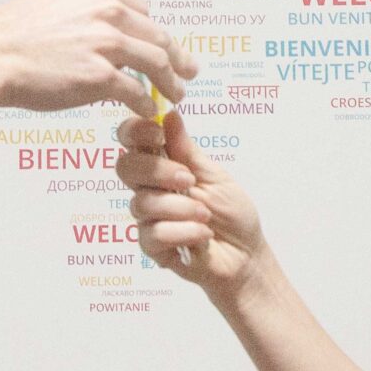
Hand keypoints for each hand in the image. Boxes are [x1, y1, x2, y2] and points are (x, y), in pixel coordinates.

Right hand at [0, 0, 196, 115]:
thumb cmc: (13, 33)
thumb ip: (85, 7)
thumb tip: (100, 22)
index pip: (143, 10)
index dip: (154, 32)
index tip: (161, 45)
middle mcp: (109, 9)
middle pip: (159, 36)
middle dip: (178, 57)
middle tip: (188, 71)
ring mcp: (107, 43)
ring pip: (157, 62)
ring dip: (172, 82)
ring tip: (177, 94)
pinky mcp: (101, 76)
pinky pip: (137, 91)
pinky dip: (147, 103)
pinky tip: (149, 111)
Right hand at [115, 106, 265, 293]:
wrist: (246, 256)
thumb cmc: (233, 215)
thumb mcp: (214, 175)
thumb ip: (187, 150)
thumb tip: (170, 115)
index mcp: (162, 166)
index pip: (131, 141)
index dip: (136, 132)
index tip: (158, 134)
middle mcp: (150, 189)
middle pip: (125, 167)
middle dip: (158, 171)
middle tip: (188, 181)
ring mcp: (148, 219)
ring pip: (142, 203)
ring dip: (181, 208)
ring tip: (206, 215)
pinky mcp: (152, 247)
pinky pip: (153, 234)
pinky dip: (183, 232)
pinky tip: (201, 235)